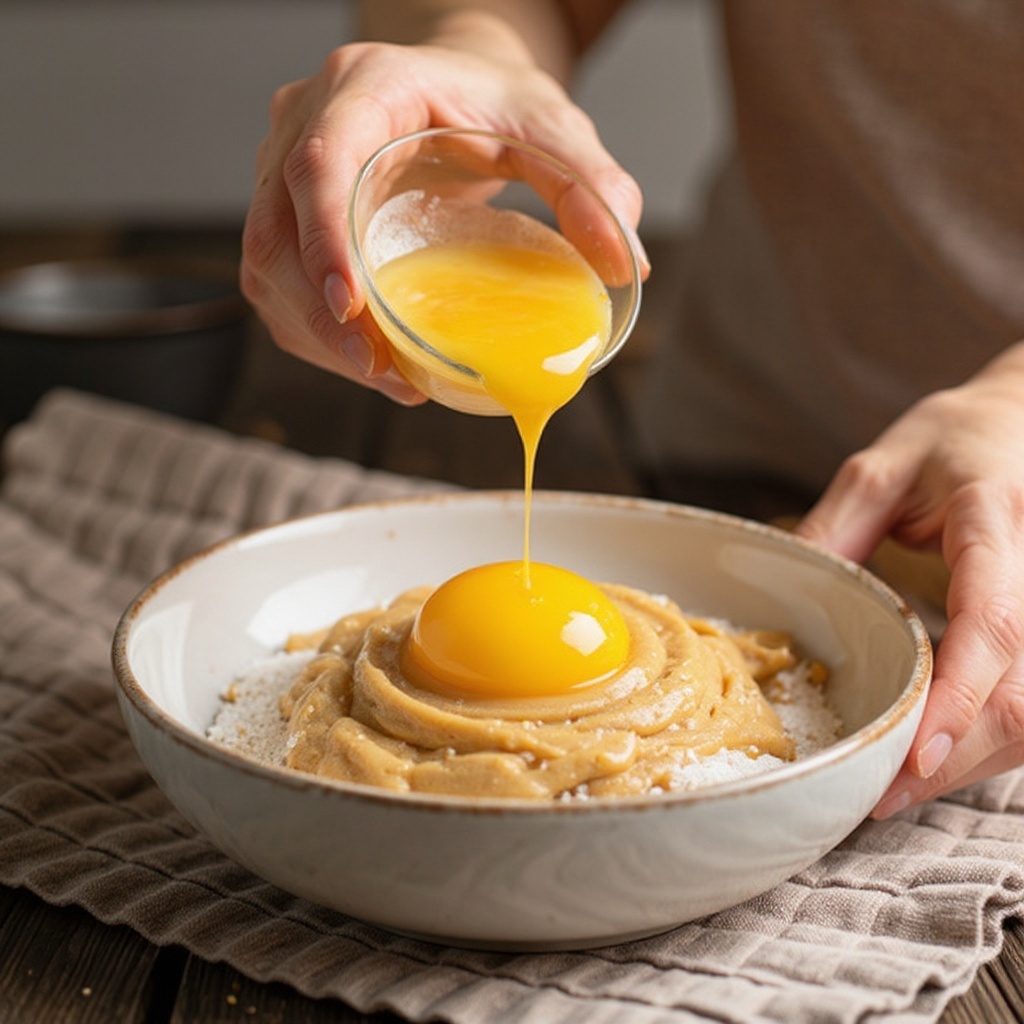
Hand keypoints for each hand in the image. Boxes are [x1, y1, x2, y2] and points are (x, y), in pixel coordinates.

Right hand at [239, 27, 645, 401]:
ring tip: (388, 377)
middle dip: (323, 317)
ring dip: (318, 336)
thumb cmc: (494, 101)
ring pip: (268, 267)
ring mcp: (284, 172)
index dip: (324, 240)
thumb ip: (591, 184)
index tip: (354, 308)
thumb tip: (624, 263)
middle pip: (277, 231)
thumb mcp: (553, 128)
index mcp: (362, 88)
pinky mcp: (289, 216)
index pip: (318, 164)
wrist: (454, 87)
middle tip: (386, 372)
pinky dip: (317, 334)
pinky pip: (279, 284)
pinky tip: (371, 360)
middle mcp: (303, 124)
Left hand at [794, 344, 1023, 815]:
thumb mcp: (880, 468)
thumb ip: (835, 529)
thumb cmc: (953, 440)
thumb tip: (782, 593)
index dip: (961, 696)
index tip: (914, 754)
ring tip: (899, 791)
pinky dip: (993, 742)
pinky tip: (942, 756)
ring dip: (977, 763)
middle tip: (882, 796)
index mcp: (995, 521)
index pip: (994, 620)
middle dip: (960, 756)